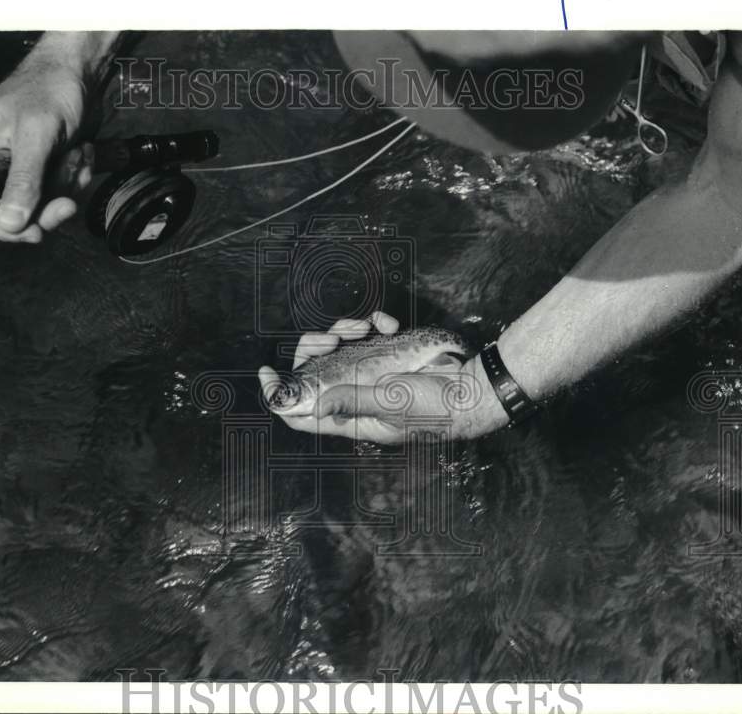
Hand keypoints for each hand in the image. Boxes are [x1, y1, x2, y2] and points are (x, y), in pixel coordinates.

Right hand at [0, 40, 98, 242]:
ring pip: (43, 206)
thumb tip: (10, 223)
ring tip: (75, 153)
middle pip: (13, 214)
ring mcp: (20, 170)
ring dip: (67, 185)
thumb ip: (23, 179)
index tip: (33, 231)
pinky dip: (76, 177)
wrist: (80, 72)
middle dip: (47, 207)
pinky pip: (61, 193)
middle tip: (68, 202)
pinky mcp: (46, 171)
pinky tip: (81, 152)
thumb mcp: (36, 135)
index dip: (1, 225)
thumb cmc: (50, 89)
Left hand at [258, 312, 510, 444]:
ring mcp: (374, 374)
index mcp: (353, 418)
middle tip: (329, 338)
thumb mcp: (393, 405)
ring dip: (347, 330)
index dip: (280, 397)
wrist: (475, 389)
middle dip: (315, 349)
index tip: (266, 373)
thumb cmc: (437, 407)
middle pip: (316, 372)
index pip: (303, 414)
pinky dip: (376, 324)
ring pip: (340, 349)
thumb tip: (314, 403)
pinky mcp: (392, 355)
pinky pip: (371, 336)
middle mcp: (358, 396)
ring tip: (364, 325)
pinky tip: (388, 323)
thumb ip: (353, 401)